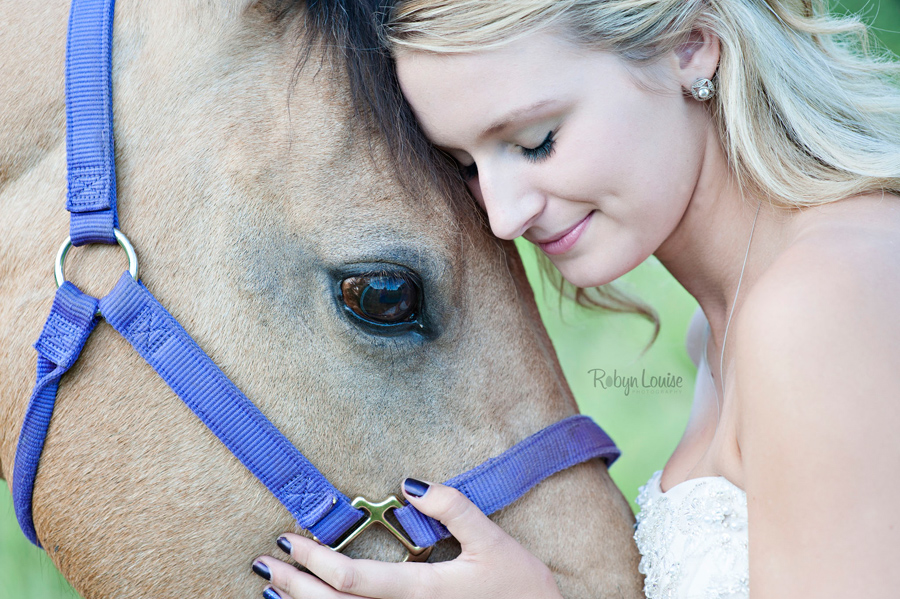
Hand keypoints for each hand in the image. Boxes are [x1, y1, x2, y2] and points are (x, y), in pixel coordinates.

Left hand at [252, 479, 563, 598]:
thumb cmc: (521, 590)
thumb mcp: (493, 542)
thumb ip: (453, 509)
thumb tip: (409, 484)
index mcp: (424, 594)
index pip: (354, 580)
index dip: (315, 561)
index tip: (291, 538)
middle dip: (295, 586)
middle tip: (267, 560)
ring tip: (276, 588)